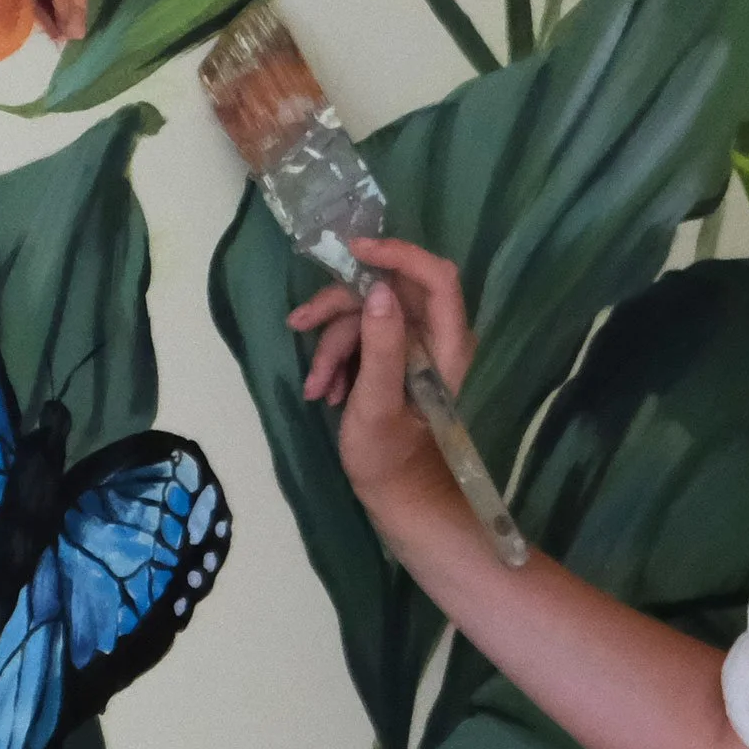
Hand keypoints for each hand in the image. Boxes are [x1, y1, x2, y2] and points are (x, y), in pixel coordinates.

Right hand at [286, 235, 473, 535]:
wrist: (398, 497)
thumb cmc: (392, 458)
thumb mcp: (378, 402)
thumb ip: (381, 346)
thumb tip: (379, 290)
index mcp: (447, 344)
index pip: (436, 276)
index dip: (397, 253)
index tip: (351, 251)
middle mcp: (436, 337)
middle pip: (388, 290)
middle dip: (340, 309)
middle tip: (300, 326)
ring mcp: (415, 347)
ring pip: (365, 315)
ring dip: (332, 345)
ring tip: (318, 387)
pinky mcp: (395, 359)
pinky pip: (362, 337)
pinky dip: (338, 359)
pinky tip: (325, 390)